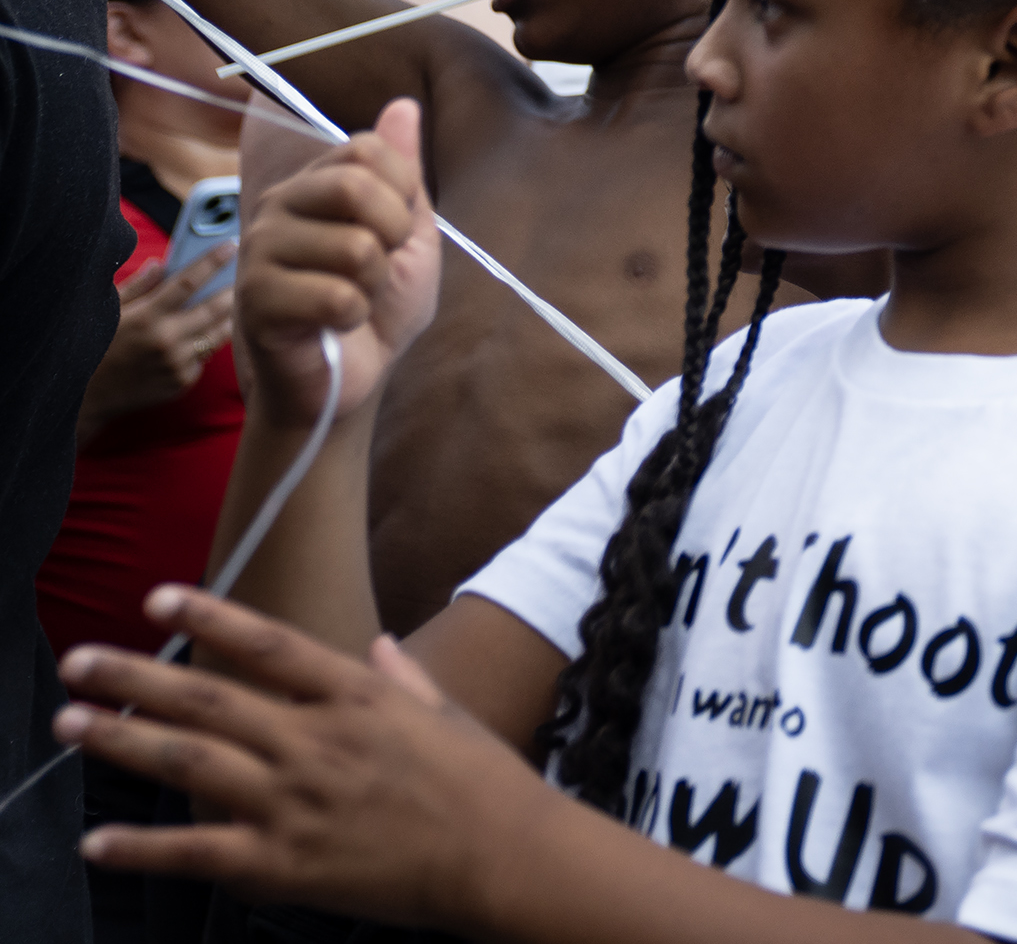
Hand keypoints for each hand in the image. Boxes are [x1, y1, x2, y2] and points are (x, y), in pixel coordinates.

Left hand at [61, 590, 553, 924]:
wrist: (504, 856)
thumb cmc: (483, 782)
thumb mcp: (447, 713)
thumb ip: (402, 678)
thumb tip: (377, 647)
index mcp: (358, 697)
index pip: (268, 644)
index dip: (209, 617)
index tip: (157, 597)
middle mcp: (317, 741)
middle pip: (209, 700)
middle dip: (135, 678)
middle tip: (77, 662)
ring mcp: (295, 801)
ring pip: (190, 764)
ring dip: (123, 743)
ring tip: (69, 726)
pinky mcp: (283, 862)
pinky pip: (197, 852)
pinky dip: (142, 850)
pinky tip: (97, 845)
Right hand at [82, 253, 235, 436]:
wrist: (86, 397)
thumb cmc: (96, 346)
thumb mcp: (110, 311)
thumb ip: (137, 285)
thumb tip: (161, 263)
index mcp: (146, 317)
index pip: (188, 282)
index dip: (212, 261)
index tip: (231, 245)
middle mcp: (165, 340)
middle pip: (215, 308)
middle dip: (233, 289)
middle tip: (246, 274)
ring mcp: (177, 364)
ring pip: (218, 334)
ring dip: (229, 317)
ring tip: (235, 302)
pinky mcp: (183, 382)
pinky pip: (204, 357)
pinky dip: (205, 345)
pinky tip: (203, 335)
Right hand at [233, 102, 439, 437]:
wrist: (352, 380)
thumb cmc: (379, 307)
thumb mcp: (410, 236)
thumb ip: (403, 173)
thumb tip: (403, 104)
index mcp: (314, 185)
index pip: (368, 148)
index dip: (402, 192)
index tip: (395, 230)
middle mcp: (278, 207)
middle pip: (355, 186)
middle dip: (391, 236)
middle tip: (376, 267)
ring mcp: (258, 251)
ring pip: (355, 248)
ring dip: (372, 285)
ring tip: (350, 298)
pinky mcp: (253, 299)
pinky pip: (336, 295)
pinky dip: (353, 316)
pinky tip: (330, 324)